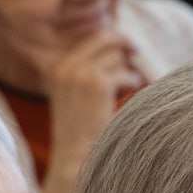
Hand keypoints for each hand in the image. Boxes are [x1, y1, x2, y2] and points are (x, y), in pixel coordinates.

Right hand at [41, 31, 143, 189]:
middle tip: (136, 51)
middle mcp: (66, 66)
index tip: (123, 46)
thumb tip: (114, 45)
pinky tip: (132, 89)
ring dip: (126, 69)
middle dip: (123, 42)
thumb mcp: (71, 94)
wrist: (75, 156)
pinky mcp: (98, 85)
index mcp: (56, 66)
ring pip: (116, 56)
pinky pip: (124, 73)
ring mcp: (81, 74)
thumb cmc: (78, 129)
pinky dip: (132, 81)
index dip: (110, 38)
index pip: (88, 36)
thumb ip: (84, 69)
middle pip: (103, 38)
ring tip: (128, 83)